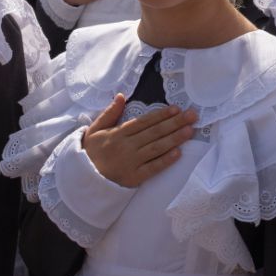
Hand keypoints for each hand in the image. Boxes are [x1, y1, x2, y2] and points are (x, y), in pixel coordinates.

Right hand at [82, 93, 197, 187]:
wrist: (83, 180)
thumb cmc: (92, 152)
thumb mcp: (95, 129)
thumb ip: (110, 113)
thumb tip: (121, 95)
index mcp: (118, 133)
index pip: (144, 122)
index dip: (161, 115)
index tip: (177, 109)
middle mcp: (127, 146)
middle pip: (154, 133)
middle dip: (175, 123)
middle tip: (193, 116)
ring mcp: (131, 162)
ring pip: (156, 148)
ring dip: (175, 139)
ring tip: (190, 131)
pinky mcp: (134, 178)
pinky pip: (152, 168)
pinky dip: (165, 161)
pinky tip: (178, 153)